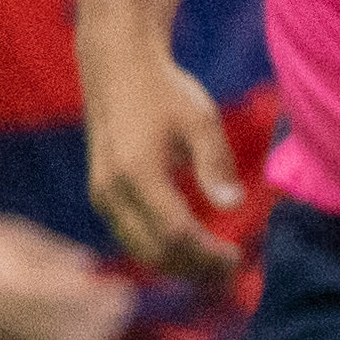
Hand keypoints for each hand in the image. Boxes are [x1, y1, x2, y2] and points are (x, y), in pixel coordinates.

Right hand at [0, 208, 141, 339]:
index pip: (77, 304)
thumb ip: (58, 256)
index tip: (123, 288)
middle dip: (106, 324)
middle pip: (74, 338)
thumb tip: (92, 272)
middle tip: (117, 306)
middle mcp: (4, 322)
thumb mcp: (16, 234)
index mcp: (12, 284)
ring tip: (95, 327)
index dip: (108, 300)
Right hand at [78, 33, 251, 280]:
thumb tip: (234, 205)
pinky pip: (130, 236)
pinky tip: (191, 247)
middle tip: (231, 269)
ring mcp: (102, 194)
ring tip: (215, 265)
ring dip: (177, 264)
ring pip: (139, 249)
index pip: (174, 234)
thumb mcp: (200, 120)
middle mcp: (112, 190)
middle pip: (154, 252)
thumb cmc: (165, 92)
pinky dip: (160, 249)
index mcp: (138, 173)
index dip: (206, 255)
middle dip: (194, 268)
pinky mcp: (102, 194)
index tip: (237, 259)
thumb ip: (215, 164)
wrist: (118, 69)